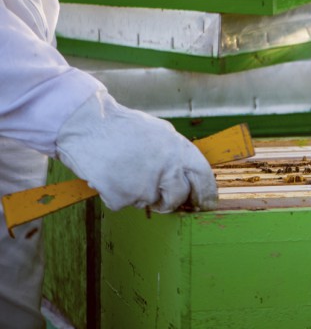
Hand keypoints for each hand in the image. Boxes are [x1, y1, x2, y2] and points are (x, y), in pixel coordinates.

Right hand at [55, 92, 217, 211]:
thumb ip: (174, 152)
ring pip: (149, 201)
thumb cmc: (120, 126)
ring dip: (138, 193)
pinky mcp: (123, 197)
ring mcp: (145, 185)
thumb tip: (184, 172)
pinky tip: (108, 175)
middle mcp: (167, 168)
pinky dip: (115, 194)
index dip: (206, 192)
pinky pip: (124, 203)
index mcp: (178, 149)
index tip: (206, 202)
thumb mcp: (159, 131)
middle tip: (161, 199)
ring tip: (123, 171)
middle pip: (178, 196)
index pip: (203, 176)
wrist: (86, 125)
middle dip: (170, 201)